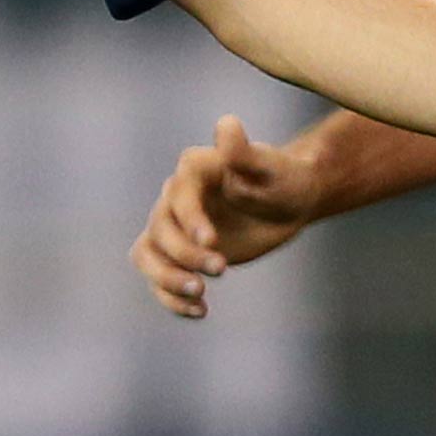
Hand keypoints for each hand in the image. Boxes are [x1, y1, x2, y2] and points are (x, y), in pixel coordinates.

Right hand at [129, 115, 319, 318]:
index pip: (178, 197)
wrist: (288, 202)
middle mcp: (175, 197)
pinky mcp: (181, 253)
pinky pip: (159, 277)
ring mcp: (175, 226)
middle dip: (184, 255)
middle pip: (159, 229)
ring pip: (147, 254)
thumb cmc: (283, 179)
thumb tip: (227, 124)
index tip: (214, 243)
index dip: (190, 221)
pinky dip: (171, 298)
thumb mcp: (271, 167)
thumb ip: (245, 151)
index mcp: (193, 171)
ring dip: (165, 279)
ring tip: (199, 297)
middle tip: (222, 270)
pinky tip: (201, 311)